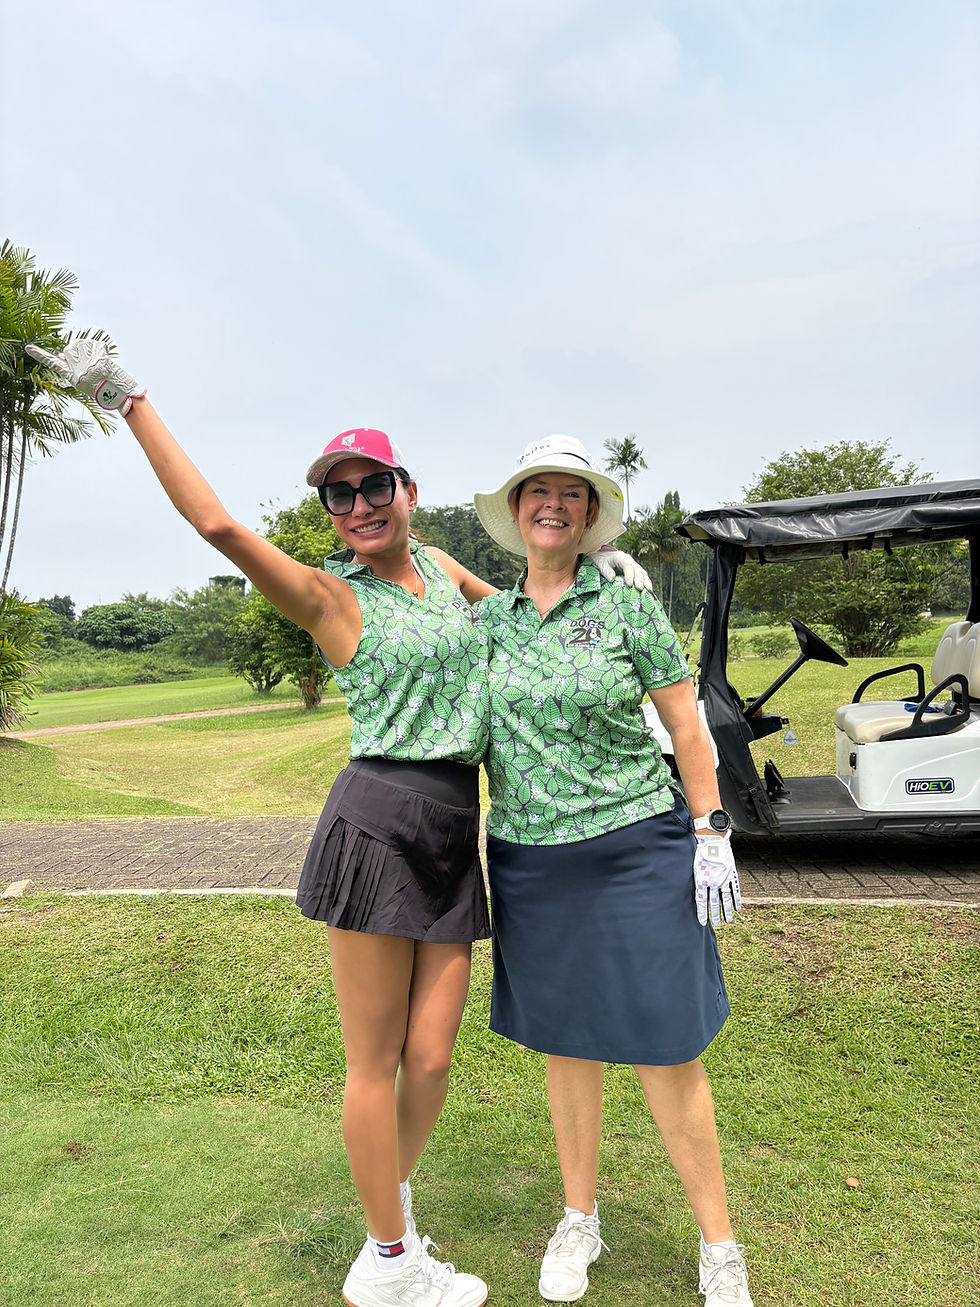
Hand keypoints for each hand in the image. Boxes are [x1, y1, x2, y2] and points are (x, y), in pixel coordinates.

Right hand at [27, 339, 144, 414]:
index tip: (28, 348)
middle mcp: (78, 370)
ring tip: (98, 361)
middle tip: (89, 361)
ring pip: (82, 343)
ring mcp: (89, 365)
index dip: (40, 356)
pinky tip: (105, 358)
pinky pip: (97, 343)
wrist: (118, 394)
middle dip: (77, 350)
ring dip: (90, 347)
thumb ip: (71, 367)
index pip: (53, 364)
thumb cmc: (100, 388)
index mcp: (72, 377)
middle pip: (69, 348)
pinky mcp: (100, 360)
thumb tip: (61, 354)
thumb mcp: (82, 381)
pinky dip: (101, 347)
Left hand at [588, 547, 652, 590]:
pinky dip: (646, 583)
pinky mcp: (634, 572)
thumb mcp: (600, 564)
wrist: (601, 559)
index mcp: (620, 557)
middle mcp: (629, 560)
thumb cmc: (600, 561)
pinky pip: (642, 577)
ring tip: (648, 591)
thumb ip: (606, 571)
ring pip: (642, 573)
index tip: (629, 584)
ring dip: (646, 581)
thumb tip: (612, 579)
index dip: (630, 575)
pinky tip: (648, 591)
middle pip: (637, 569)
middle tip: (639, 588)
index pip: (628, 565)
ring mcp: (633, 566)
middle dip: (639, 579)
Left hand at [693, 833, 741, 926]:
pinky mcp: (732, 874)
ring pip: (726, 899)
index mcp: (702, 880)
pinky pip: (735, 890)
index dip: (702, 913)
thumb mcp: (695, 868)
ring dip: (727, 911)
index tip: (703, 923)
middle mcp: (713, 882)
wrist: (712, 841)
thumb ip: (697, 882)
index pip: (701, 902)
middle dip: (715, 916)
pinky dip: (736, 900)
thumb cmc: (700, 853)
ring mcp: (724, 879)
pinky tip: (737, 909)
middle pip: (714, 903)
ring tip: (728, 921)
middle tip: (717, 925)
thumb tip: (698, 896)